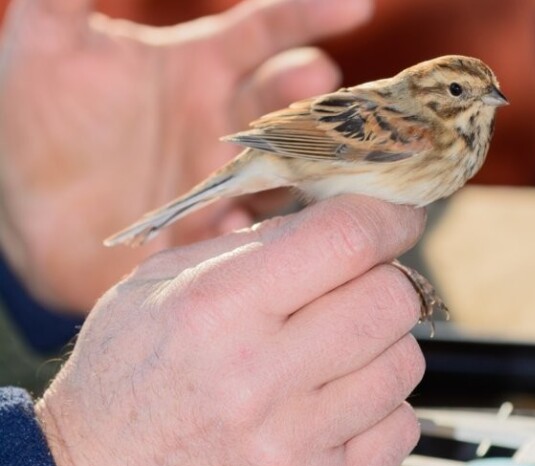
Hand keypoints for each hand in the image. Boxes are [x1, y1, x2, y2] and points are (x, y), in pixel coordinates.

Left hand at [0, 0, 372, 310]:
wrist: (27, 210)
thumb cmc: (35, 118)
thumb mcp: (45, 44)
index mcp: (203, 65)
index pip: (269, 29)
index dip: (311, 14)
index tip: (356, 7)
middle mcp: (229, 118)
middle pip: (292, 100)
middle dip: (316, 94)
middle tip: (319, 90)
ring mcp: (229, 177)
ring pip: (290, 165)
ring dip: (308, 163)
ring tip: (311, 163)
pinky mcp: (218, 227)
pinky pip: (249, 226)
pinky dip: (254, 224)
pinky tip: (240, 220)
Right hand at [36, 196, 425, 465]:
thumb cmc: (128, 370)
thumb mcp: (163, 283)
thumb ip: (252, 245)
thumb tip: (334, 217)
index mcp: (219, 310)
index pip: (344, 240)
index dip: (387, 215)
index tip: (396, 214)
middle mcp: (260, 379)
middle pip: (391, 299)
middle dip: (387, 277)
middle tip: (356, 282)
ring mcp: (292, 442)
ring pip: (404, 362)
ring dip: (383, 341)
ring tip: (335, 345)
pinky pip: (400, 426)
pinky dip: (381, 402)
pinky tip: (336, 397)